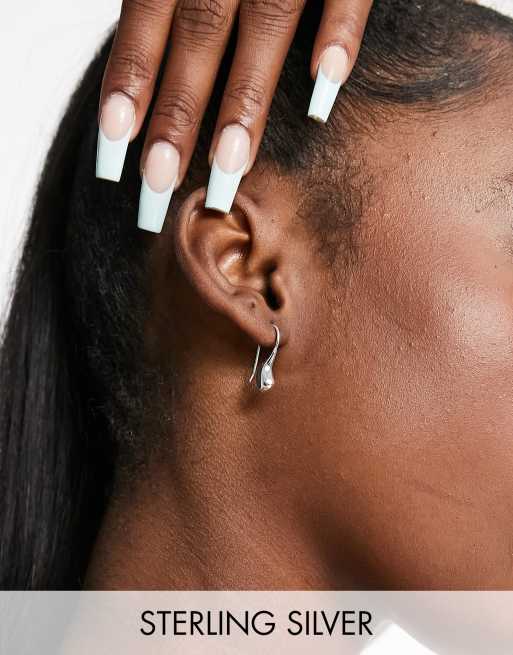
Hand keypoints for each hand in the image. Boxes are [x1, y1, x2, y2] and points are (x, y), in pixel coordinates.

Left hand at [95, 0, 372, 231]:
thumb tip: (142, 46)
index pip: (146, 14)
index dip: (130, 78)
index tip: (114, 143)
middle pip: (198, 33)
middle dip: (178, 110)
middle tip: (159, 183)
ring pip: (265, 23)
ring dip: (247, 98)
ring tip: (230, 166)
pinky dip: (339, 32)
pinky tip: (325, 89)